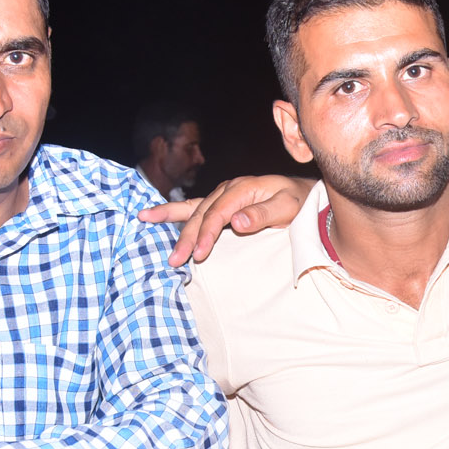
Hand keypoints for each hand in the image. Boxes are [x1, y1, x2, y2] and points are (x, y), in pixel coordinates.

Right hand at [134, 175, 313, 265]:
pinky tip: (155, 214)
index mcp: (243, 188)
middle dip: (185, 236)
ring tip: (143, 220)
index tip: (198, 255)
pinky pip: (195, 208)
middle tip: (174, 260)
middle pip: (201, 213)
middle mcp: (228, 189)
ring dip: (170, 219)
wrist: (304, 195)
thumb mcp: (287, 207)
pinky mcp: (220, 203)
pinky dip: (175, 212)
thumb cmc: (298, 202)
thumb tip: (237, 221)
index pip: (218, 213)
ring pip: (193, 208)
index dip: (206, 234)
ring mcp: (222, 195)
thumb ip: (263, 214)